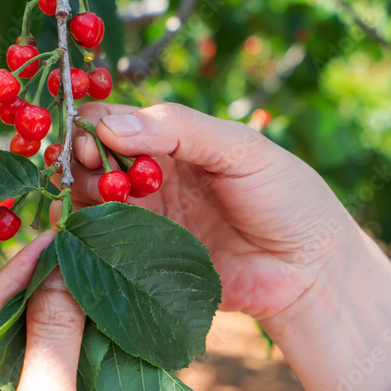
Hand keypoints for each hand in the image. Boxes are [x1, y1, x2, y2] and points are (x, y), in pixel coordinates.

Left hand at [0, 232, 117, 390]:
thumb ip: (52, 341)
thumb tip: (60, 272)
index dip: (9, 280)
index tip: (46, 239)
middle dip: (28, 300)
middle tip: (66, 253)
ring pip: (12, 361)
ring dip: (47, 326)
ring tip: (78, 279)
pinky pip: (30, 386)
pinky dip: (58, 359)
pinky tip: (84, 327)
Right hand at [68, 102, 350, 320]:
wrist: (309, 269)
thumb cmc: (285, 196)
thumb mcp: (239, 147)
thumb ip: (179, 129)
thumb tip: (109, 125)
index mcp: (171, 140)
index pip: (113, 121)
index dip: (91, 124)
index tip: (87, 136)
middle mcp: (150, 176)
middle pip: (90, 160)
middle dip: (81, 160)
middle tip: (94, 169)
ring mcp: (144, 220)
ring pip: (89, 201)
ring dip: (82, 197)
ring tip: (105, 200)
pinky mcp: (142, 262)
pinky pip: (102, 247)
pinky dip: (85, 238)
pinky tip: (87, 234)